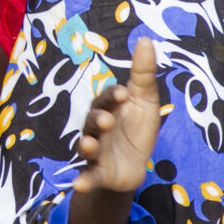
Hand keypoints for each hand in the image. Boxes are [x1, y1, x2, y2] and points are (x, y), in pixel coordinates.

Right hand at [74, 38, 162, 197]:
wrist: (136, 165)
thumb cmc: (137, 128)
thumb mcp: (145, 101)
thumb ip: (143, 73)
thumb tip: (145, 39)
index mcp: (109, 108)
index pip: (107, 98)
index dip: (113, 96)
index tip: (123, 95)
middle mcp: (98, 128)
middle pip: (92, 120)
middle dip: (98, 119)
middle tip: (107, 121)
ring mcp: (96, 151)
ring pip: (86, 145)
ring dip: (87, 145)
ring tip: (90, 146)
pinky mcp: (98, 173)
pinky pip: (87, 176)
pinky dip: (82, 180)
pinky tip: (78, 184)